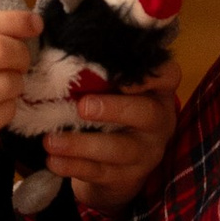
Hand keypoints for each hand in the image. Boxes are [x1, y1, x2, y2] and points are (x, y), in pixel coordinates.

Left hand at [43, 62, 178, 211]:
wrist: (117, 165)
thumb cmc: (111, 111)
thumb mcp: (112, 90)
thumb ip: (99, 72)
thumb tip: (58, 42)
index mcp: (158, 91)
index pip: (168, 75)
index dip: (151, 75)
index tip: (123, 76)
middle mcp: (159, 121)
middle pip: (146, 114)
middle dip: (113, 109)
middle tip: (81, 106)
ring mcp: (147, 152)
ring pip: (119, 149)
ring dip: (82, 145)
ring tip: (51, 141)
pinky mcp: (128, 177)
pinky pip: (101, 172)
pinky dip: (74, 166)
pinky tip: (53, 161)